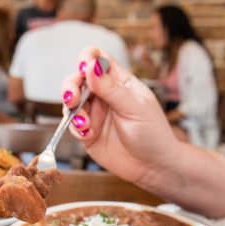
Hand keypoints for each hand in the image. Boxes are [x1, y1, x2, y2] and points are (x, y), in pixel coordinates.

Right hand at [61, 48, 180, 183]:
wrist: (153, 166)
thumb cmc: (152, 133)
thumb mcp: (135, 107)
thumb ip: (112, 88)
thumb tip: (91, 66)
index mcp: (119, 81)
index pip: (98, 59)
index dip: (87, 59)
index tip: (83, 68)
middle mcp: (103, 94)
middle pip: (77, 79)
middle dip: (70, 86)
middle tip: (72, 98)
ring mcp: (93, 113)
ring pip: (70, 102)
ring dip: (71, 109)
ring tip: (83, 122)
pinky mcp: (86, 133)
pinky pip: (72, 125)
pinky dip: (75, 128)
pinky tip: (88, 134)